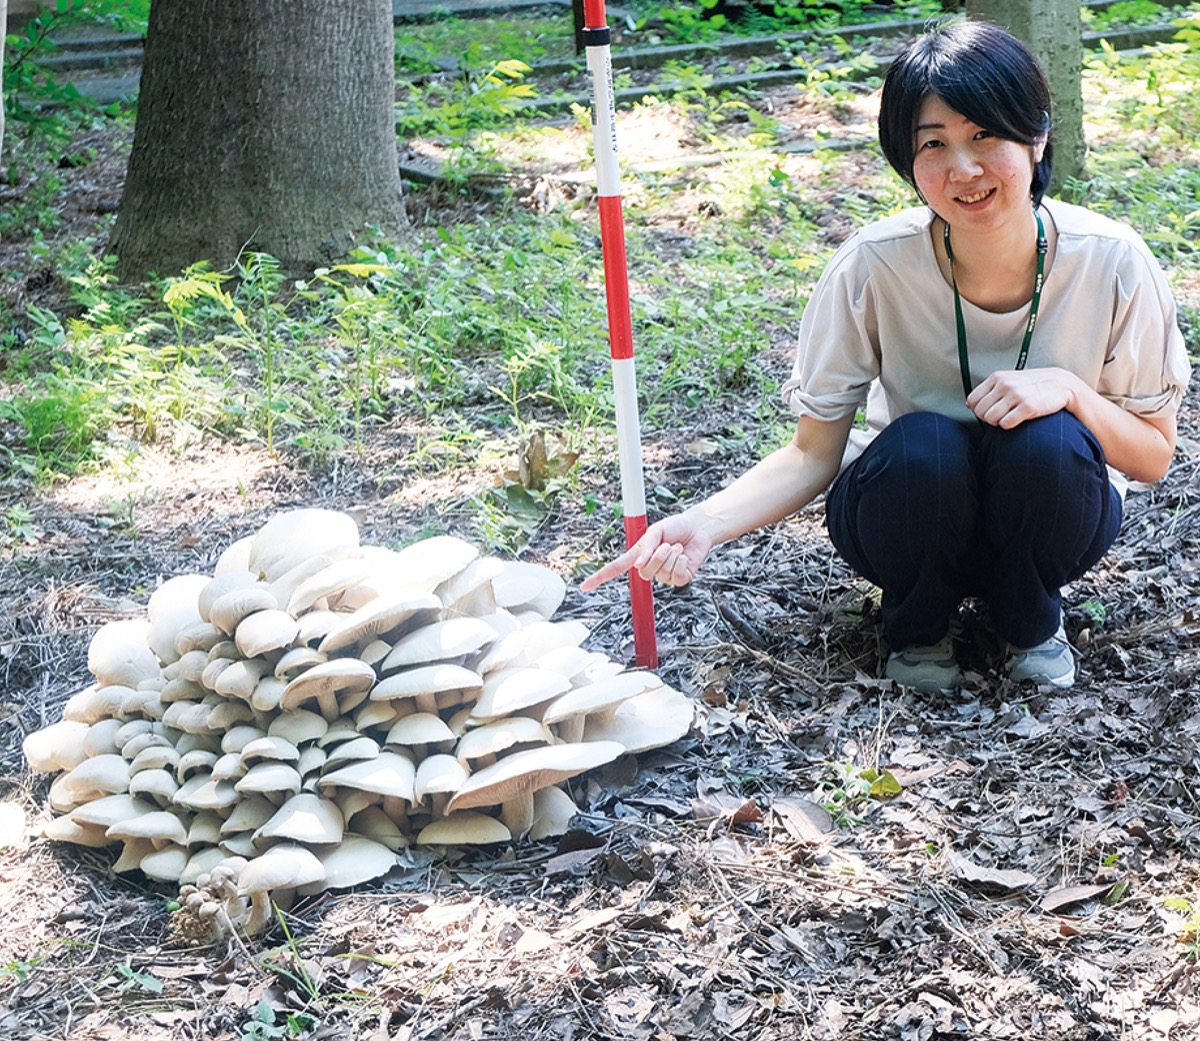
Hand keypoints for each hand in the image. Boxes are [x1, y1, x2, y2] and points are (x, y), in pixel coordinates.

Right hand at [580, 510, 715, 590]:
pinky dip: (682, 562)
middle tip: (667, 545)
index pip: (616, 568)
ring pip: (663, 573)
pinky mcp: (680, 579)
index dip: (600, 577)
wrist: (697, 528)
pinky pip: (677, 576)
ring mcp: (664, 575)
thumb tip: (639, 564)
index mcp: (639, 555)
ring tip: (677, 547)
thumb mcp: (655, 531)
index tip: (585, 586)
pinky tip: (684, 556)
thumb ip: (645, 546)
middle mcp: (650, 567)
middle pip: (645, 572)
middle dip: (657, 556)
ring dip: (672, 556)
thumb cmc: (674, 527)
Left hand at [966, 367, 1080, 427]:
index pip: (972, 401)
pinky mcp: (1028, 406)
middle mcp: (1005, 384)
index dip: (979, 410)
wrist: (1063, 385)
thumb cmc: (1032, 385)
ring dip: (998, 423)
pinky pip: (1005, 424)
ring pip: (990, 419)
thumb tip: (969, 404)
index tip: (991, 410)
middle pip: (980, 412)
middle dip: (988, 418)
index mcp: (997, 377)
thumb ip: (989, 390)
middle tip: (1002, 416)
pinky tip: (1018, 420)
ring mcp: (1017, 395)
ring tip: (1010, 417)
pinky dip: (1009, 426)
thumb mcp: (1009, 381)